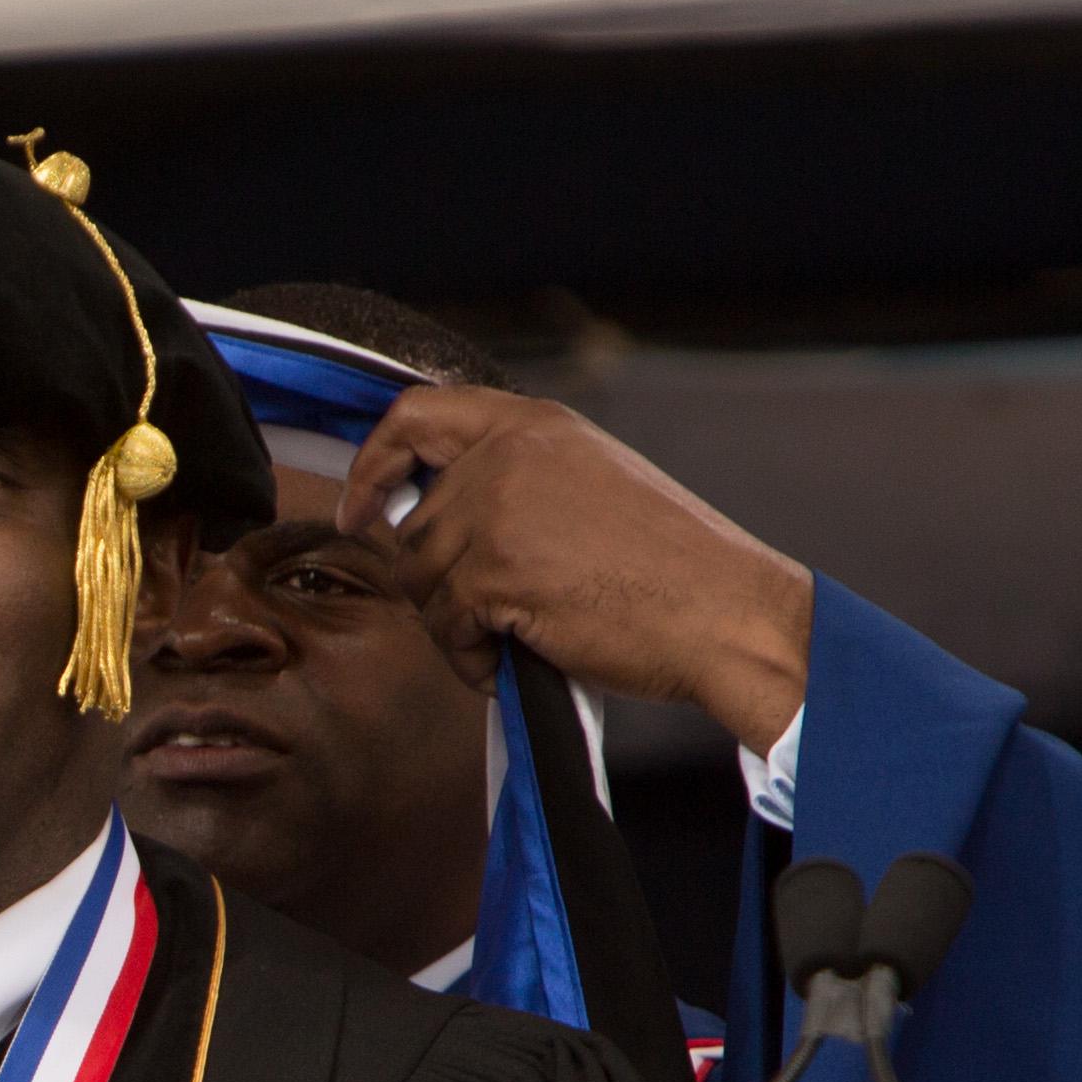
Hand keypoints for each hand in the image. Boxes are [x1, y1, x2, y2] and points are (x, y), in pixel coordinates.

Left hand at [336, 387, 811, 756]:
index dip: (375, 464)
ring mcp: (499, 510)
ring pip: (420, 580)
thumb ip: (515, 484)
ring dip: (451, 627)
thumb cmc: (667, 569)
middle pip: (413, 526)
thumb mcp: (587, 486)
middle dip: (433, 584)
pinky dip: (469, 660)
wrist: (722, 611)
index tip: (358, 510)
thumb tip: (432, 522)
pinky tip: (510, 665)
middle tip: (481, 622)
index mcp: (533, 424)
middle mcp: (508, 455)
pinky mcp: (497, 571)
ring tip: (506, 643)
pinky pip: (445, 627)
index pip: (416, 416)